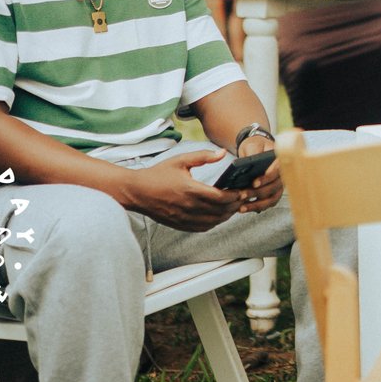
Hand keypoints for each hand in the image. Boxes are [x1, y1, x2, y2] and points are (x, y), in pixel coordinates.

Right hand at [127, 149, 246, 230]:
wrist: (137, 192)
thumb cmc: (158, 174)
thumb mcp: (181, 160)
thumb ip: (203, 156)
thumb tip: (222, 153)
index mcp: (190, 190)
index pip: (220, 197)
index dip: (234, 196)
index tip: (242, 190)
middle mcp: (188, 206)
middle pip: (220, 211)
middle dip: (234, 205)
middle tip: (243, 198)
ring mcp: (184, 218)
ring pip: (213, 221)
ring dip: (226, 215)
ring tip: (234, 206)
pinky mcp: (180, 224)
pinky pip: (202, 228)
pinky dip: (214, 223)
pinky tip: (219, 215)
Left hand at [235, 134, 282, 212]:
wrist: (257, 149)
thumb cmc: (255, 146)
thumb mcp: (252, 145)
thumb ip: (252, 153)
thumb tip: (248, 164)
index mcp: (279, 160)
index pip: (277, 170)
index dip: (267, 178)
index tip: (254, 183)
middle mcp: (282, 174)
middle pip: (274, 187)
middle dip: (257, 193)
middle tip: (242, 195)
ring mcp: (278, 185)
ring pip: (272, 199)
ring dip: (257, 205)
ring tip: (241, 208)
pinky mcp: (273, 193)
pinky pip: (267, 203)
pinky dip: (257, 207)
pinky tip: (244, 209)